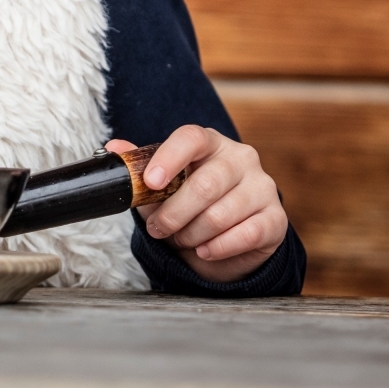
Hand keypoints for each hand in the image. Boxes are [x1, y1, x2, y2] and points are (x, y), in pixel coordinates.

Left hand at [105, 126, 287, 282]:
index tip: (151, 182)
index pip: (191, 138)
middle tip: (158, 228)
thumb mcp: (162, 186)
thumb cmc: (191, 204)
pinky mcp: (275, 219)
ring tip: (182, 239)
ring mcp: (263, 187)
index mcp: (211, 142)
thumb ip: (140, 166)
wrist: (227, 238)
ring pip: (220, 215)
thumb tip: (113, 147)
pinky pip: (244, 235)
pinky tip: (204, 250)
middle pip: (205, 185)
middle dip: (173, 214)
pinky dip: (216, 248)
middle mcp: (241, 158)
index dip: (169, 158)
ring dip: (191, 234)